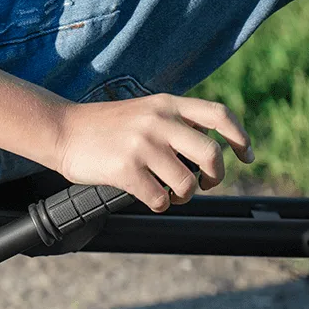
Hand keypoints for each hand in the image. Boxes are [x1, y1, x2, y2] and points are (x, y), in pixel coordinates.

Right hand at [52, 94, 253, 211]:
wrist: (61, 130)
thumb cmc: (101, 127)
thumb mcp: (142, 110)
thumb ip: (171, 121)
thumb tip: (203, 146)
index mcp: (167, 104)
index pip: (219, 115)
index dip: (240, 137)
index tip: (246, 156)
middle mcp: (159, 122)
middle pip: (210, 153)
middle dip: (215, 176)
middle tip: (206, 184)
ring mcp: (142, 145)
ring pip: (186, 181)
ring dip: (184, 195)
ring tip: (173, 195)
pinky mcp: (126, 169)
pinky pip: (158, 197)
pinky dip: (160, 204)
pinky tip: (152, 200)